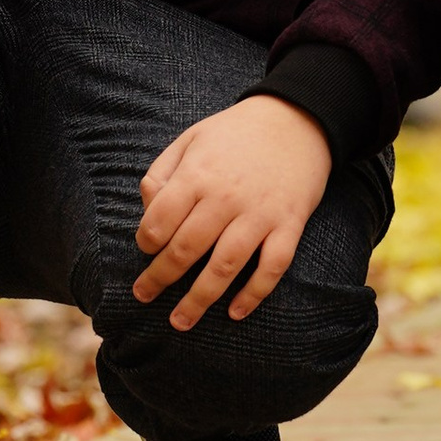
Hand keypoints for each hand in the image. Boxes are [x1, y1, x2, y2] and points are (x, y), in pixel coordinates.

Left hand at [134, 96, 332, 326]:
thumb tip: (146, 210)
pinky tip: (235, 313)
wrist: (297, 119)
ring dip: (199, 299)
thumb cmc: (234, 133)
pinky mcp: (289, 225)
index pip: (159, 222)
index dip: (146, 243)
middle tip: (144, 296)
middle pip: (185, 250)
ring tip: (180, 321)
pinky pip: (272, 267)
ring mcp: (260, 214)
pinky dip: (254, 294)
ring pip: (224, 267)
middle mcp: (226, 198)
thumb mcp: (190, 139)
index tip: (146, 251)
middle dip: (159, 279)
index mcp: (198, 175)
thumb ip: (161, 173)